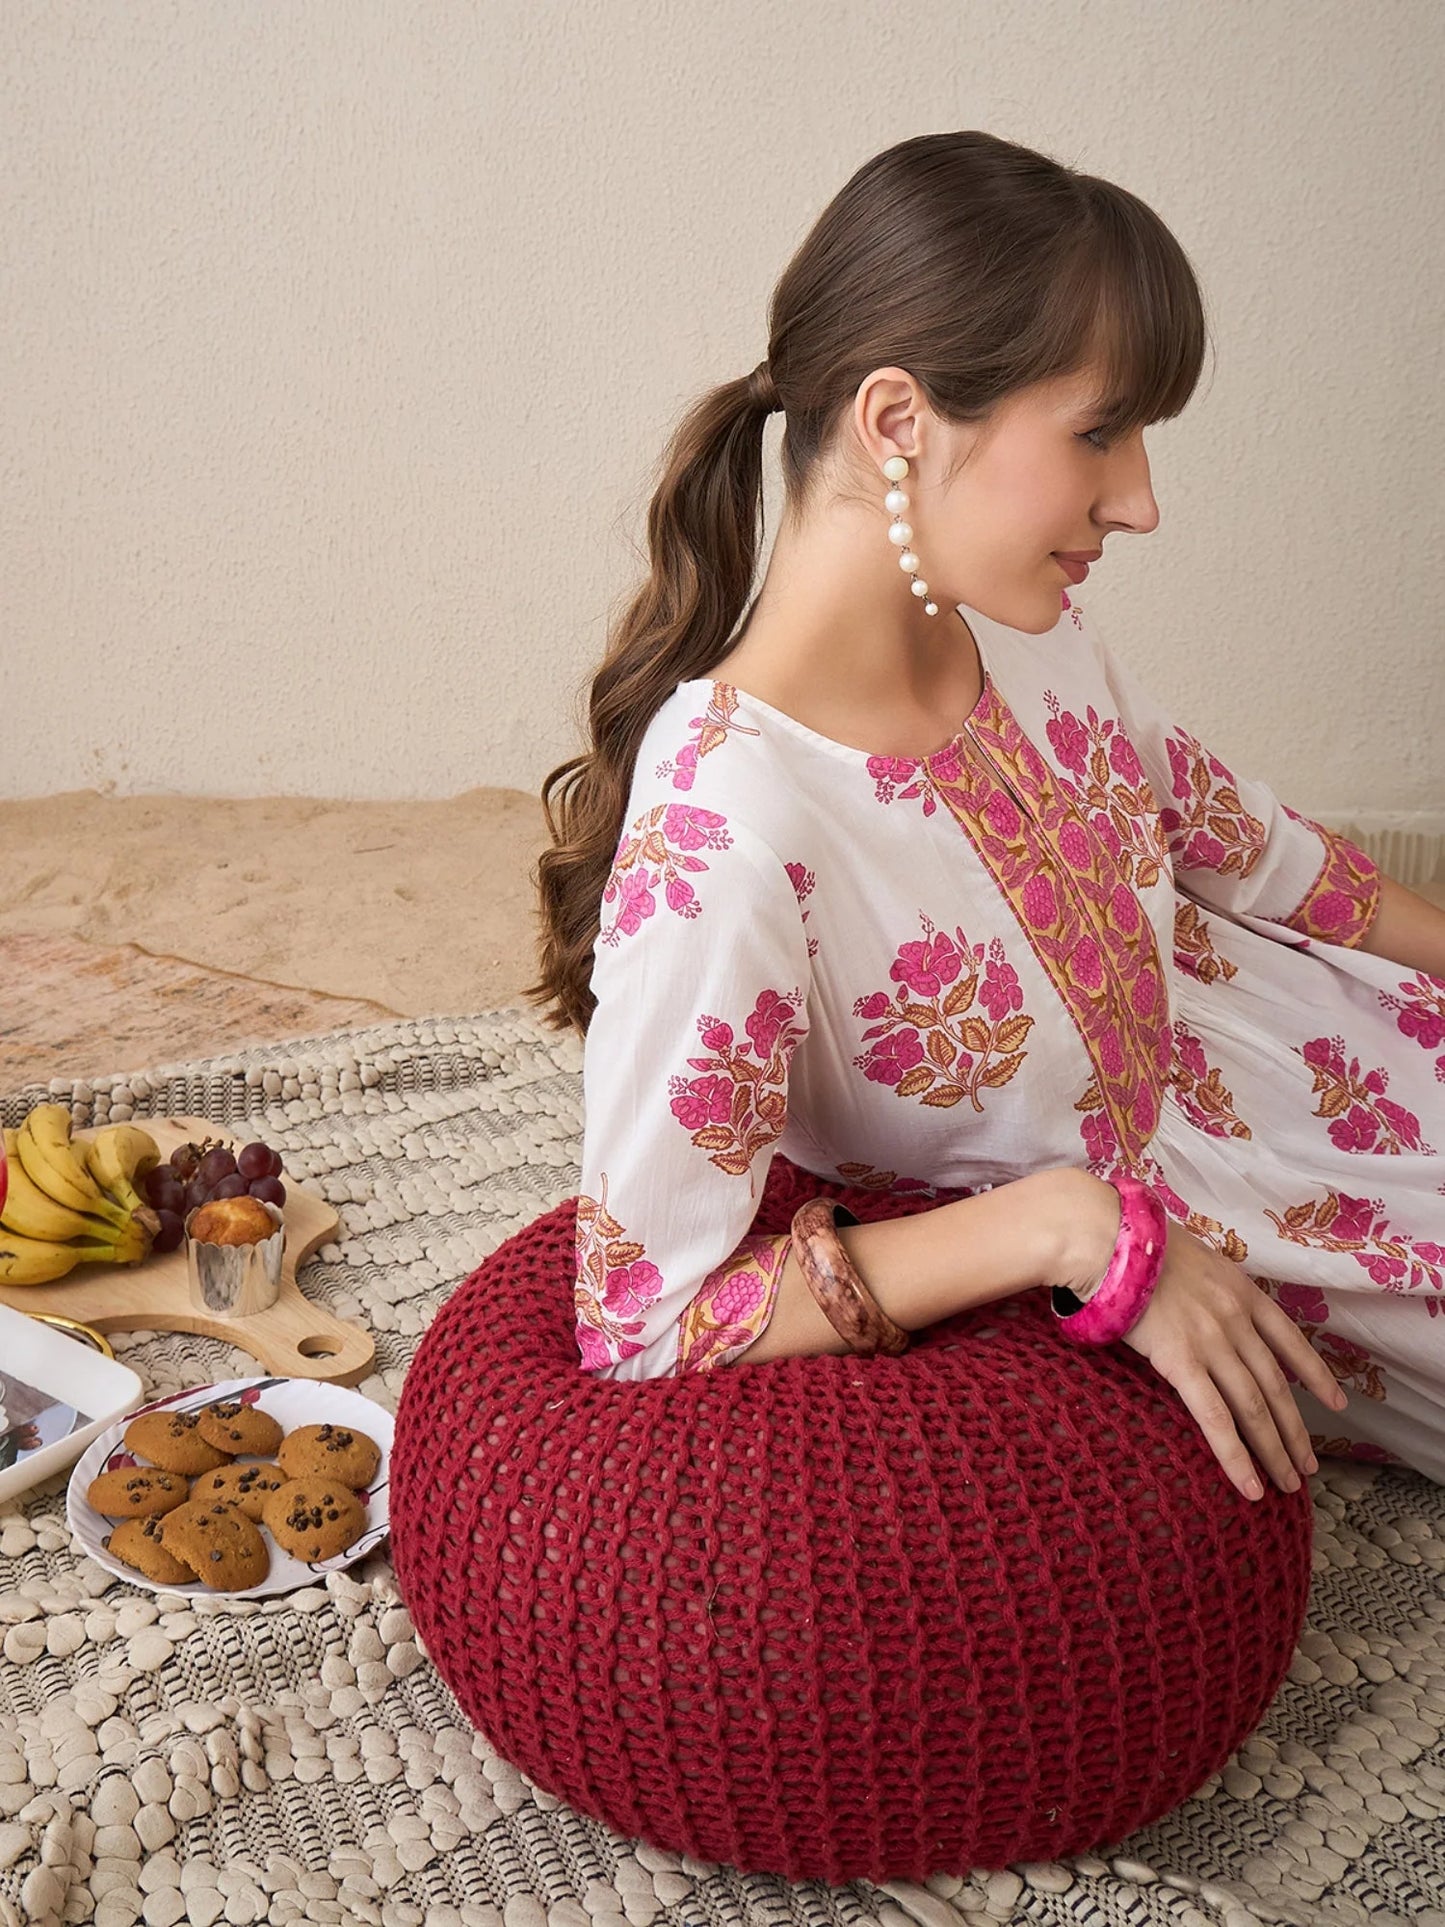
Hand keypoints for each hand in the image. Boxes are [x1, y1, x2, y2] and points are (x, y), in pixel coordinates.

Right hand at [1118, 1217, 1347, 1499]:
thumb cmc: (1137, 1244)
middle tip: (1307, 1466)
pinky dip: (1235, 1456)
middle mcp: (1236, 1320)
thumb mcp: (1192, 1257)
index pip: (1290, 1340)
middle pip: (1276, 1385)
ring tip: (1287, 1483)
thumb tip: (1202, 1304)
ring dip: (1274, 1450)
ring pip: (1254, 1407)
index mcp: (1242, 1291)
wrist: (1110, 1239)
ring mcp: (1212, 1342)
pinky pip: (1215, 1418)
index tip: (1338, 1402)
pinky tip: (1249, 1485)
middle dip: (1295, 1430)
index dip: (1316, 1375)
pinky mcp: (1181, 1362)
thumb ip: (1208, 1287)